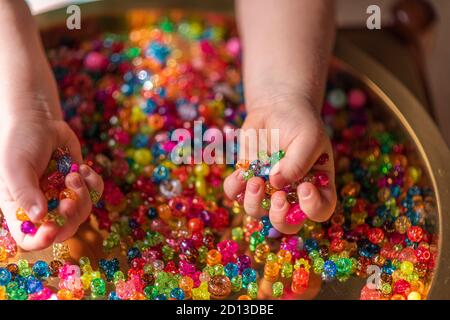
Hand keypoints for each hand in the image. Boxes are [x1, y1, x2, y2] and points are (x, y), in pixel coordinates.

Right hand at [0, 113, 103, 250]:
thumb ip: (25, 193)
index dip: (42, 240)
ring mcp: (63, 196)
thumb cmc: (19, 142)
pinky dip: (93, 183)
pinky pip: (95, 194)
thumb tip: (39, 218)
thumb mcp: (15, 167)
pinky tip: (83, 168)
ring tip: (74, 174)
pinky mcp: (80, 184)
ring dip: (83, 195)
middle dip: (70, 216)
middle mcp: (43, 207)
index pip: (29, 239)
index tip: (53, 228)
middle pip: (63, 229)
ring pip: (83, 212)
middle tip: (69, 199)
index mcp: (21, 209)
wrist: (39, 121)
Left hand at [224, 95, 336, 233]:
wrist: (277, 109)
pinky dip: (235, 188)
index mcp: (316, 187)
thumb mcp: (308, 137)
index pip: (320, 211)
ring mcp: (267, 190)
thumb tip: (276, 183)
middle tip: (278, 197)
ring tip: (255, 180)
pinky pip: (235, 194)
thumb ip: (298, 162)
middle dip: (280, 217)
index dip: (313, 208)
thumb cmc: (299, 123)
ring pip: (257, 213)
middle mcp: (291, 195)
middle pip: (287, 224)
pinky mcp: (246, 180)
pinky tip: (241, 173)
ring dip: (254, 202)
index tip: (304, 187)